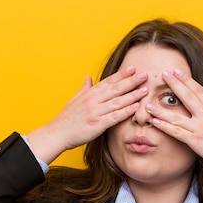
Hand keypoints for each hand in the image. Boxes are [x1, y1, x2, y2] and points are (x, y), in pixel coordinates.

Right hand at [27, 66, 147, 163]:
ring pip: (117, 101)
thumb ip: (84, 88)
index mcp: (89, 94)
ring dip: (132, 95)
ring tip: (145, 90)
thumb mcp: (74, 100)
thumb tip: (88, 77)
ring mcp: (95, 112)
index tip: (132, 68)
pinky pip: (114, 116)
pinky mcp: (97, 124)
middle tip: (145, 75)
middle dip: (131, 81)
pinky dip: (126, 111)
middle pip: (115, 89)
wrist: (57, 134)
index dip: (121, 75)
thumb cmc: (66, 119)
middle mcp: (93, 101)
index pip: (108, 81)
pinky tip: (135, 107)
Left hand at [146, 69, 202, 170]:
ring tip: (148, 103)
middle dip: (174, 85)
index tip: (177, 72)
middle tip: (162, 74)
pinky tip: (154, 122)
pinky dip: (164, 127)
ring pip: (176, 116)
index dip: (187, 80)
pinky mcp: (195, 141)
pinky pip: (176, 133)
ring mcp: (199, 128)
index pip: (199, 91)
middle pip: (187, 97)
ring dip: (161, 110)